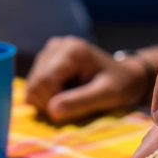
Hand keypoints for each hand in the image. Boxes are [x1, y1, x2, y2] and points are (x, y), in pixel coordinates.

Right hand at [26, 36, 148, 122]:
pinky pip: (34, 85)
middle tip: (73, 106)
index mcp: (72, 51)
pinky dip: (47, 96)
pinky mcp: (45, 60)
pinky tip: (65, 93)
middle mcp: (56, 46)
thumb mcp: (107, 95)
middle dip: (49, 103)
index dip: (52, 103)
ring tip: (72, 98)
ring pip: (31, 86)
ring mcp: (49, 51)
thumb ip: (80, 102)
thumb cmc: (121, 85)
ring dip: (48, 100)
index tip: (72, 110)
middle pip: (34, 84)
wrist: (125, 75)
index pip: (43, 83)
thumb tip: (51, 111)